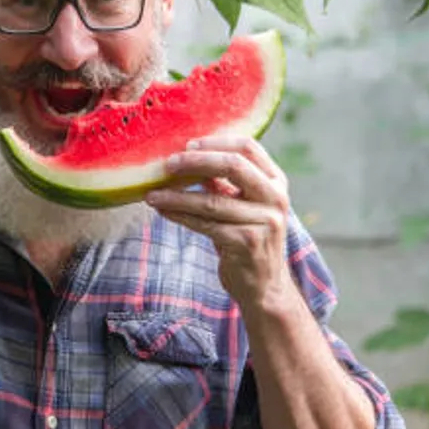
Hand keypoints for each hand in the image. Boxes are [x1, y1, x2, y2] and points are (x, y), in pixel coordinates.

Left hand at [145, 136, 292, 306]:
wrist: (265, 286)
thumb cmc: (248, 239)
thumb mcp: (242, 206)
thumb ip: (224, 183)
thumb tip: (188, 156)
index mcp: (276, 182)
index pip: (249, 147)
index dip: (216, 142)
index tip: (188, 144)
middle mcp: (275, 198)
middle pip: (234, 166)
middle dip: (196, 161)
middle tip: (168, 163)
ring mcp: (264, 221)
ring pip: (212, 200)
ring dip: (177, 196)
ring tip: (152, 194)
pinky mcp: (247, 243)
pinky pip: (205, 224)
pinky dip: (180, 216)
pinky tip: (163, 211)